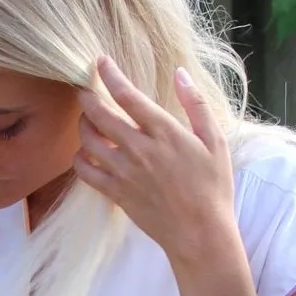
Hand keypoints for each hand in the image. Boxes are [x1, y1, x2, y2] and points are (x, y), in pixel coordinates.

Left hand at [74, 55, 239, 271]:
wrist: (200, 233)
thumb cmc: (213, 187)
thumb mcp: (215, 141)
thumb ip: (195, 105)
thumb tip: (181, 73)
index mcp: (164, 132)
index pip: (128, 95)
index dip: (109, 74)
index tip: (99, 61)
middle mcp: (139, 149)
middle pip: (99, 114)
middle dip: (87, 96)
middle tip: (84, 88)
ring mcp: (124, 173)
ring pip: (88, 141)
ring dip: (83, 125)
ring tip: (87, 119)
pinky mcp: (116, 194)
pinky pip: (85, 172)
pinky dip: (80, 158)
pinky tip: (86, 153)